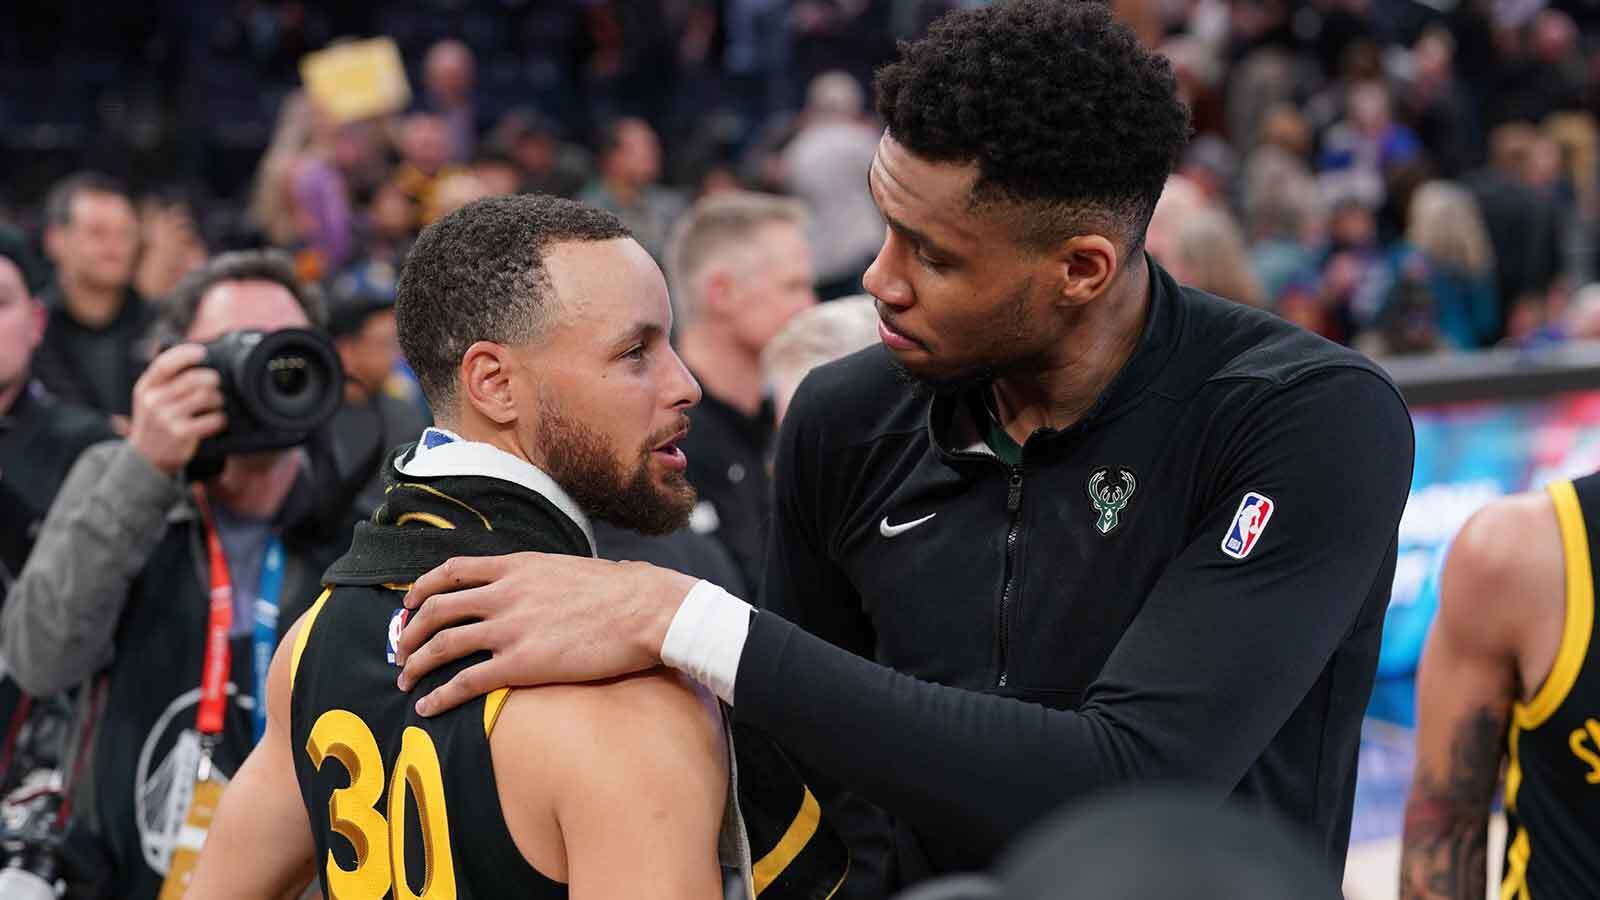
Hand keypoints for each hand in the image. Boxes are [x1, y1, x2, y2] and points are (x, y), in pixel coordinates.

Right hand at [127, 343, 225, 474]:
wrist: (146, 457)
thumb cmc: (154, 420)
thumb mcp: (148, 396)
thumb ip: (162, 376)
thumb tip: (180, 348)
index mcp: (146, 387)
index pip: (165, 364)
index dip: (186, 354)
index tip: (202, 352)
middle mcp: (154, 401)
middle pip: (192, 379)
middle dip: (211, 378)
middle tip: (215, 383)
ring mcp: (167, 418)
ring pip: (205, 397)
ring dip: (218, 398)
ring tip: (217, 402)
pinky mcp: (181, 434)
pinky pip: (212, 419)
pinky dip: (220, 418)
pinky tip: (217, 420)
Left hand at [394, 552, 697, 714]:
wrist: (646, 609)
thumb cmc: (621, 593)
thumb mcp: (569, 569)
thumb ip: (542, 577)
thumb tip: (541, 586)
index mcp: (517, 567)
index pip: (452, 571)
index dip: (423, 588)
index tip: (410, 603)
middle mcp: (504, 594)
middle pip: (436, 609)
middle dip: (410, 632)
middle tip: (401, 650)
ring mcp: (511, 628)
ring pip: (441, 644)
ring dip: (415, 664)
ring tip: (405, 680)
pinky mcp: (521, 663)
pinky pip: (465, 682)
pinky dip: (439, 696)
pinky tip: (427, 708)